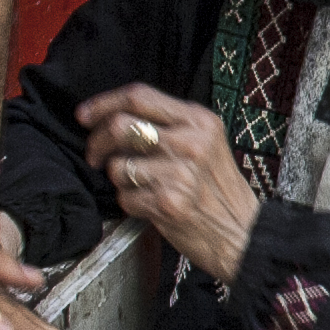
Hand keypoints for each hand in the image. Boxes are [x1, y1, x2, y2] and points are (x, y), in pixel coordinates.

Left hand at [80, 83, 260, 283]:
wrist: (244, 233)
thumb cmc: (220, 190)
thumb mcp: (206, 143)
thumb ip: (169, 125)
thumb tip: (113, 117)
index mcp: (199, 120)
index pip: (139, 96)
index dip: (104, 103)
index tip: (85, 115)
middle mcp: (190, 142)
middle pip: (120, 125)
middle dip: (97, 141)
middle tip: (96, 155)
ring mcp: (178, 172)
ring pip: (117, 165)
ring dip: (119, 179)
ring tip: (141, 187)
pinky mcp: (167, 202)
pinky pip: (125, 197)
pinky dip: (130, 203)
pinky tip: (151, 205)